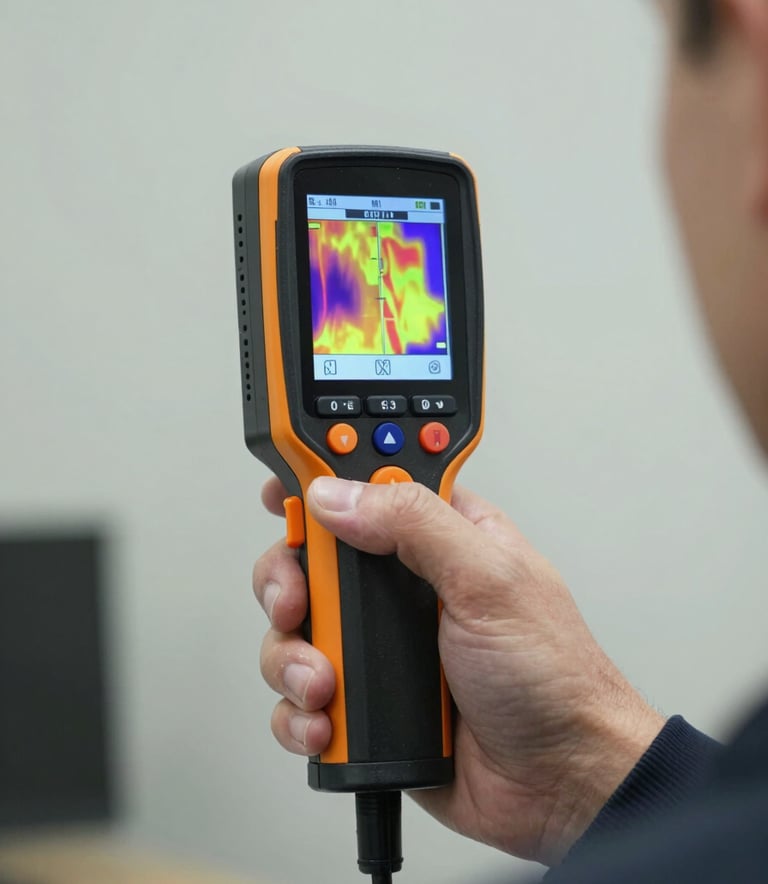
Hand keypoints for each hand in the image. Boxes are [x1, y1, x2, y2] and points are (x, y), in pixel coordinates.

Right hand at [254, 477, 663, 864]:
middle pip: (312, 557)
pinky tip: (326, 720)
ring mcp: (381, 645)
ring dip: (291, 657)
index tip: (284, 497)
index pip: (366, 488)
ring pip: (296, 628)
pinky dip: (298, 711)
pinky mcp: (364, 700)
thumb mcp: (490, 581)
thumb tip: (337, 496)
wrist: (559, 783)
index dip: (319, 483)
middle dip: (290, 581)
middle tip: (297, 603)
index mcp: (440, 537)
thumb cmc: (553, 678)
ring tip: (324, 683)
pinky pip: (299, 695)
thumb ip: (415, 525)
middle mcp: (403, 587)